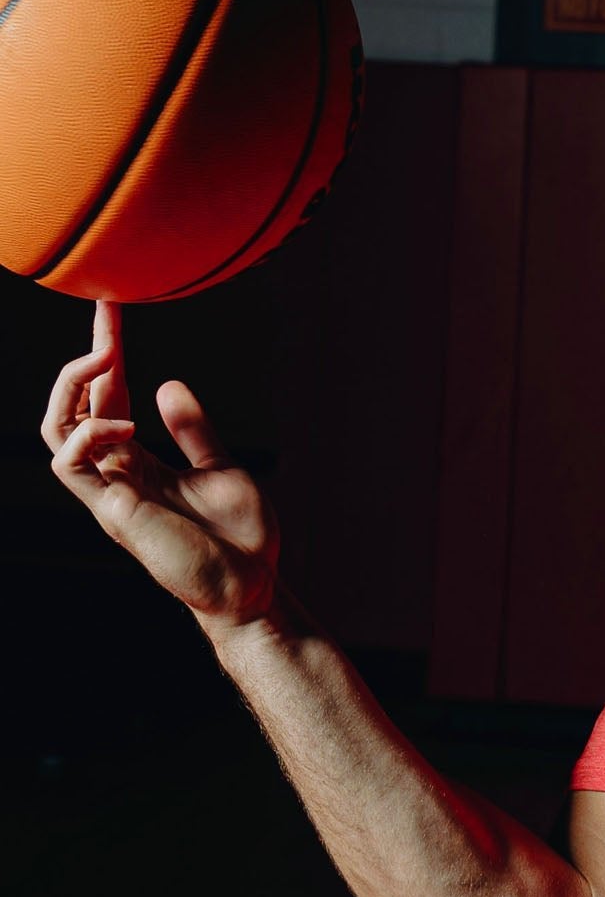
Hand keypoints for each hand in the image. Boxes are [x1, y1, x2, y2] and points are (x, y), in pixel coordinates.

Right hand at [42, 300, 282, 630]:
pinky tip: (124, 420)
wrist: (255, 588)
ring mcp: (110, 492)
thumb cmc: (241, 538)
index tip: (112, 308)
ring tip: (106, 358)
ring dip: (75, 388)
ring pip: (57, 431)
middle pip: (76, 405)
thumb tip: (168, 384)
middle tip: (107, 316)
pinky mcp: (113, 512)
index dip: (106, 351)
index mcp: (141, 460)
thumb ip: (193, 431)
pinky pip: (69, 464)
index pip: (110, 396)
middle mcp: (117, 473)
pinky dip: (88, 432)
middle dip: (85, 355)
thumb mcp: (221, 467)